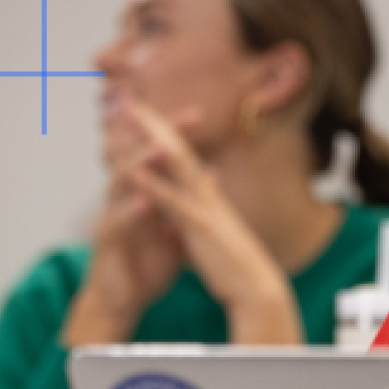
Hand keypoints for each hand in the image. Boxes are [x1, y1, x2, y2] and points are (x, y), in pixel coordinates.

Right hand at [61, 98, 185, 345]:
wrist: (121, 302)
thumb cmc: (146, 265)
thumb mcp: (174, 228)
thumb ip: (188, 199)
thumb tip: (212, 173)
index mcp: (140, 192)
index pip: (153, 154)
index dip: (172, 133)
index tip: (198, 114)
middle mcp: (123, 198)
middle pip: (134, 155)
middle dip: (155, 134)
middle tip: (180, 119)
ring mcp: (112, 217)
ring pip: (120, 183)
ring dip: (139, 165)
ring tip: (158, 149)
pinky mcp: (106, 243)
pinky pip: (115, 222)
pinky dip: (130, 211)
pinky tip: (144, 202)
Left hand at [120, 97, 303, 344]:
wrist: (258, 289)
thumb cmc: (238, 265)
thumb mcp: (221, 228)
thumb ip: (212, 203)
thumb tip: (209, 182)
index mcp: (207, 196)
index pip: (181, 157)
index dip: (162, 133)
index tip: (141, 114)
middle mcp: (205, 194)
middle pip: (176, 149)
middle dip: (153, 123)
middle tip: (129, 99)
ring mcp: (203, 207)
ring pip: (175, 165)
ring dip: (151, 139)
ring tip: (129, 117)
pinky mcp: (199, 227)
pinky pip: (172, 202)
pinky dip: (152, 184)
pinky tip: (133, 170)